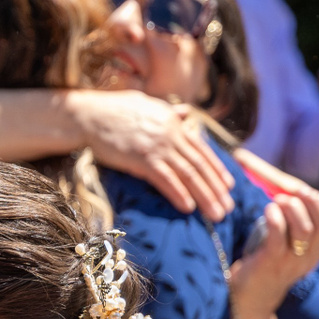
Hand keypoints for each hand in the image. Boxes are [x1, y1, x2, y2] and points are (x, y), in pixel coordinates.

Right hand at [69, 89, 236, 221]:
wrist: (89, 115)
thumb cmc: (113, 110)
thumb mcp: (147, 104)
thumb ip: (168, 111)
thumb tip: (185, 113)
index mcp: (173, 122)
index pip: (202, 149)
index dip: (217, 168)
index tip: (229, 185)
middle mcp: (170, 134)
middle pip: (199, 165)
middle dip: (217, 189)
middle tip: (228, 208)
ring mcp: (157, 146)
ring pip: (189, 175)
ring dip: (205, 196)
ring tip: (216, 214)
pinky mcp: (142, 159)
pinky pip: (166, 180)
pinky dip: (179, 194)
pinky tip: (188, 208)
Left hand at [227, 183, 318, 314]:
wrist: (251, 299)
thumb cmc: (269, 264)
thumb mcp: (291, 248)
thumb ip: (300, 226)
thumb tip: (305, 195)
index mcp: (317, 255)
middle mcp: (308, 259)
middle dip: (313, 203)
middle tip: (297, 192)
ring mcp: (290, 262)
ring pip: (305, 230)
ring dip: (294, 208)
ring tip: (279, 201)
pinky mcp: (270, 261)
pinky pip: (278, 235)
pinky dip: (275, 217)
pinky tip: (269, 210)